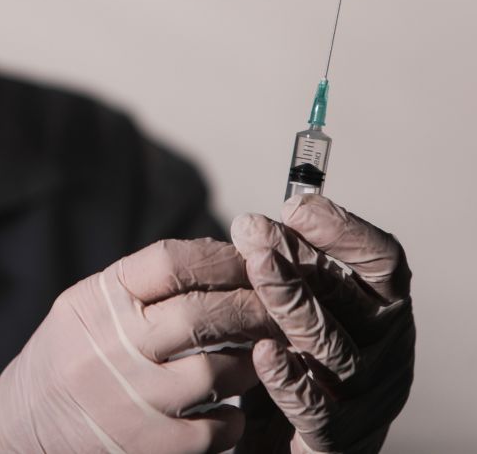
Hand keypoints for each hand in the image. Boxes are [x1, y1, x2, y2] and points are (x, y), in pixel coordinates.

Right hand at [0, 238, 278, 453]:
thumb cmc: (67, 358)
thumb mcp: (86, 307)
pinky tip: (231, 408)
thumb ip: (142, 287)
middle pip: (201, 315)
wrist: (19, 430)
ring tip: (261, 355)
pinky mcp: (144, 447)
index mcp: (95, 301)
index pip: (170, 262)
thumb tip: (223, 260)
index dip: (220, 258)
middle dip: (252, 307)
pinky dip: (233, 417)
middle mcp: (107, 347)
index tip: (250, 260)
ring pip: (218, 372)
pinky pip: (215, 429)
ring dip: (252, 361)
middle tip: (278, 309)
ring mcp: (127, 401)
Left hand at [231, 195, 414, 453]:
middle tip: (253, 230)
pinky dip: (290, 378)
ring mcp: (365, 398)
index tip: (297, 206)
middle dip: (301, 259)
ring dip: (293, 304)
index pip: (382, 262)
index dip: (344, 230)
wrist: (283, 443)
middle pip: (355, 298)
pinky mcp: (337, 440)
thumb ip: (282, 271)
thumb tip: (253, 226)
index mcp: (379, 311)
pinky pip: (318, 410)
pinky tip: (261, 352)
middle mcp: (384, 351)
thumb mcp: (290, 310)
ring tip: (256, 269)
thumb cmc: (292, 365)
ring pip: (336, 349)